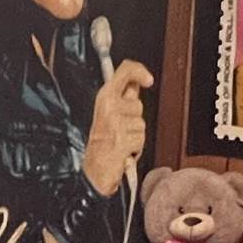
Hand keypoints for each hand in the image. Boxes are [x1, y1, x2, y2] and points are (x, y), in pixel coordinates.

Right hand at [79, 60, 154, 190]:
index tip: (148, 80)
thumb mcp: (107, 114)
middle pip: (137, 104)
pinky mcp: (122, 139)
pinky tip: (123, 151)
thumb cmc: (102, 144)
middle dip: (134, 119)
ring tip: (120, 142)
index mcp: (104, 97)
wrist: (94, 171)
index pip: (124, 71)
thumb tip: (136, 83)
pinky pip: (141, 139)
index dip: (139, 71)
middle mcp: (108, 106)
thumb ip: (122, 98)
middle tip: (119, 130)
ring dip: (135, 136)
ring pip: (141, 123)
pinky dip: (136, 148)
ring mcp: (115, 123)